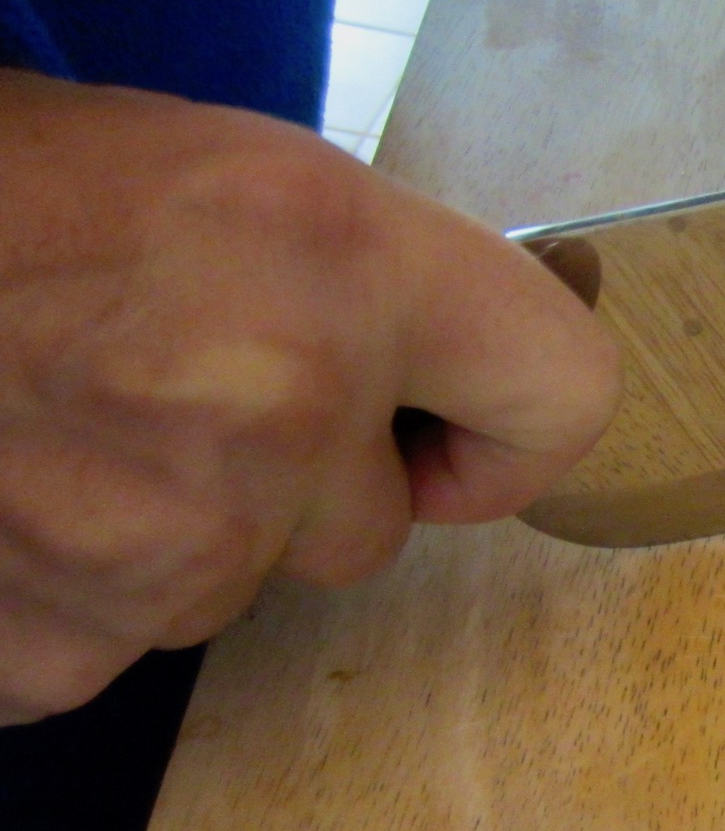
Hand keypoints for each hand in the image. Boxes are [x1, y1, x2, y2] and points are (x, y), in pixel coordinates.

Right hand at [0, 73, 620, 722]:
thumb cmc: (21, 195)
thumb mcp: (237, 183)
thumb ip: (377, 296)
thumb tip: (463, 397)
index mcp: (342, 262)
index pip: (564, 396)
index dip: (512, 434)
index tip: (451, 435)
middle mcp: (278, 409)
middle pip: (376, 530)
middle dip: (300, 480)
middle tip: (177, 385)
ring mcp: (169, 546)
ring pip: (240, 584)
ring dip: (178, 525)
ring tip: (64, 419)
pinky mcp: (64, 647)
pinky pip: (127, 640)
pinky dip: (78, 586)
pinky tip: (16, 488)